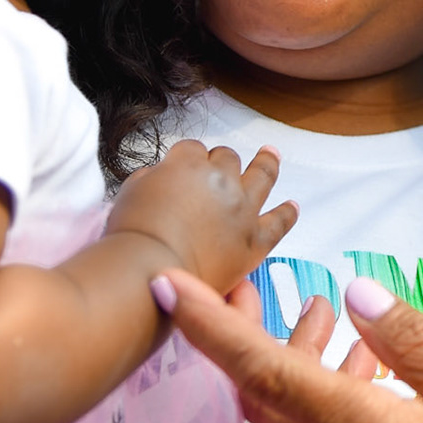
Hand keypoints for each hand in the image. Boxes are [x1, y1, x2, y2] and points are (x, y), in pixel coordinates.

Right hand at [107, 141, 294, 295]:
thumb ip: (151, 178)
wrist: (146, 273)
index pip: (192, 149)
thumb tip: (160, 178)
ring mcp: (242, 209)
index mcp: (188, 165)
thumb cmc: (132, 237)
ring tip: (271, 156)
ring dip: (267, 162)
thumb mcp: (130, 192)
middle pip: (226, 158)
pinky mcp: (254, 242)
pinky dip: (286, 213)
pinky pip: (278, 222)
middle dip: (220, 162)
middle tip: (218, 169)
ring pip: (262, 174)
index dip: (187, 159)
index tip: (184, 168)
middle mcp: (221, 181)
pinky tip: (291, 207)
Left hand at [158, 268, 422, 422]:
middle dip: (240, 335)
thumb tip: (358, 295)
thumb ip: (419, 345)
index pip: (265, 371)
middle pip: (262, 396)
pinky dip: (325, 398)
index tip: (167, 287)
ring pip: (291, 421)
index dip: (211, 327)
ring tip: (321, 313)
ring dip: (292, 363)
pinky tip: (364, 372)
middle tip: (246, 281)